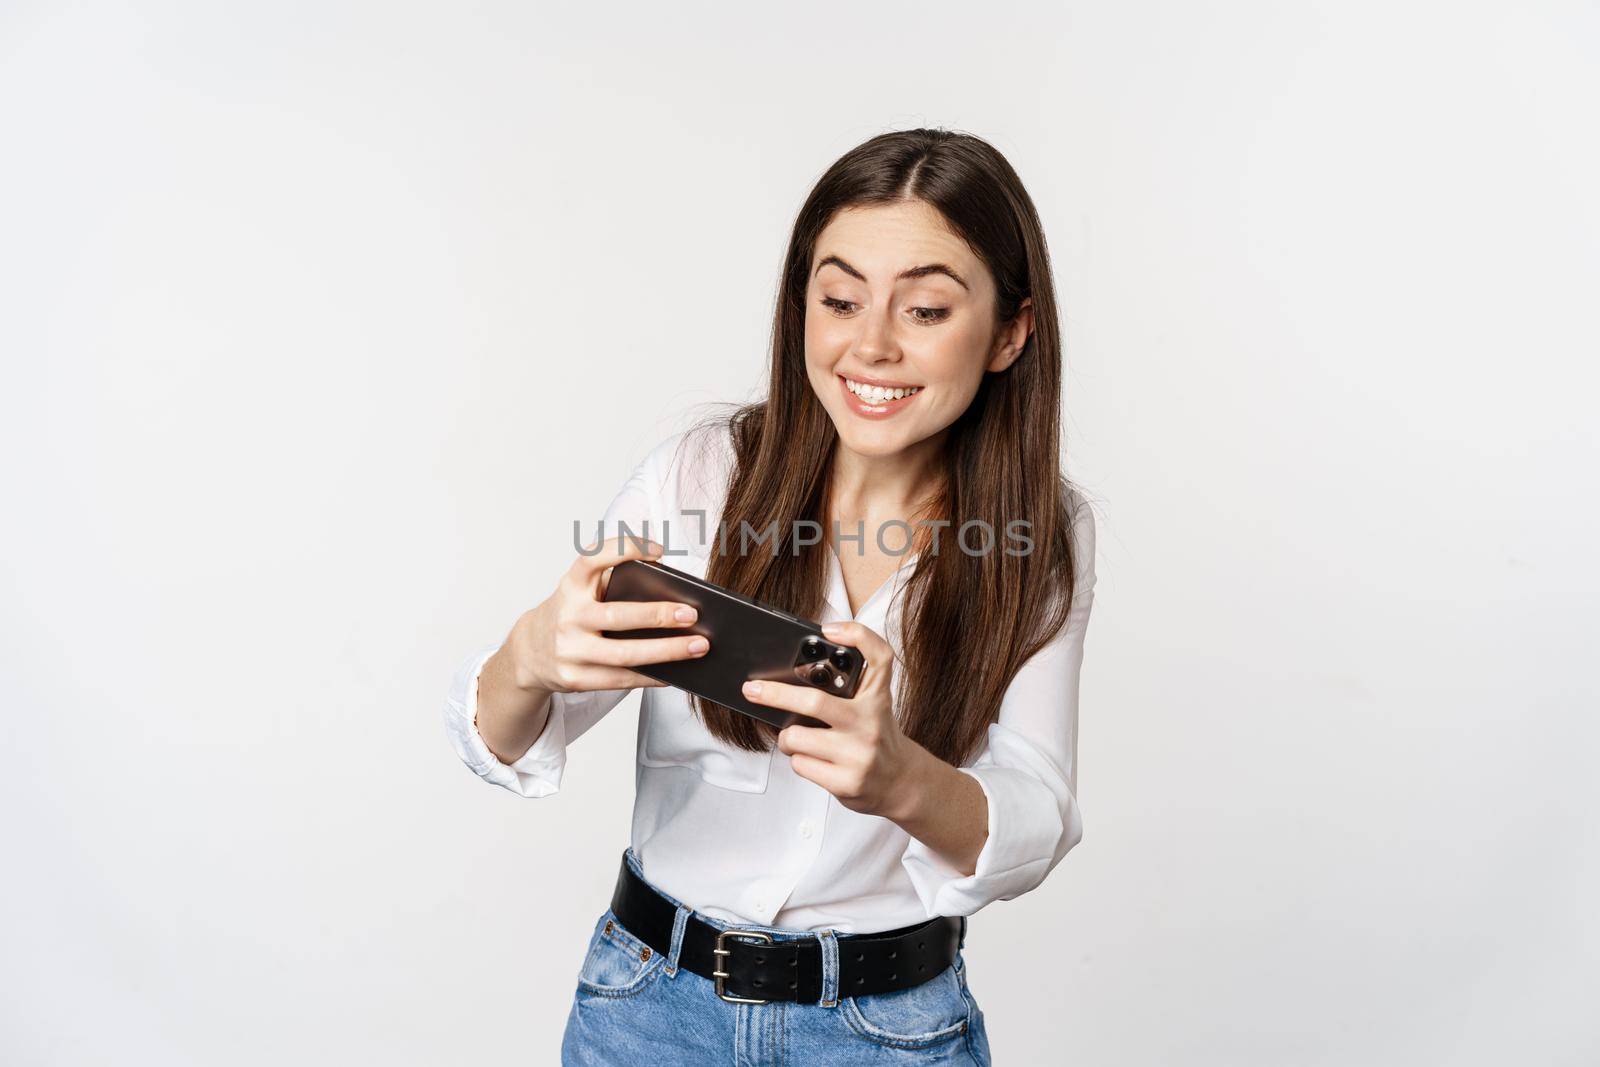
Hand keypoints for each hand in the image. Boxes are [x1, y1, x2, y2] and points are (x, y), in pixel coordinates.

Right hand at [507, 533, 709, 694]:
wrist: (529, 652)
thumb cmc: (572, 614)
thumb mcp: (582, 591)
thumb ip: (614, 585)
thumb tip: (673, 594)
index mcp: (572, 585)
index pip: (594, 558)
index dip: (625, 550)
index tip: (659, 550)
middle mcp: (568, 615)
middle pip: (617, 616)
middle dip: (657, 615)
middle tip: (692, 614)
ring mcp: (570, 650)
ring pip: (624, 655)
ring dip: (666, 651)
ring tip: (697, 646)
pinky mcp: (575, 678)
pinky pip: (621, 680)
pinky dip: (652, 676)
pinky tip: (675, 673)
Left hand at [744, 619, 922, 818]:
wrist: (900, 781)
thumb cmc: (875, 736)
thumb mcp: (872, 705)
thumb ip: (847, 688)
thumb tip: (792, 679)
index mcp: (877, 697)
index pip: (879, 657)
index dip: (856, 635)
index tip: (827, 630)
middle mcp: (871, 721)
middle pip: (814, 701)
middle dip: (775, 695)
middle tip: (752, 690)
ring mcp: (859, 753)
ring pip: (797, 737)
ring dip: (787, 738)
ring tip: (798, 738)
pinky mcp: (846, 781)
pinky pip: (800, 764)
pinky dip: (798, 759)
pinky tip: (814, 759)